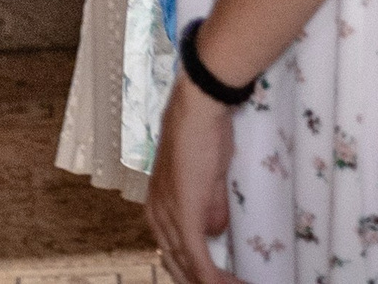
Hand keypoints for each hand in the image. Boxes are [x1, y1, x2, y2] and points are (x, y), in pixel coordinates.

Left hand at [148, 75, 243, 283]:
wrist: (199, 111)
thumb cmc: (204, 135)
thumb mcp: (208, 179)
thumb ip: (210, 208)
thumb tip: (216, 232)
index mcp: (158, 208)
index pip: (174, 253)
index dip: (195, 273)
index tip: (220, 281)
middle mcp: (157, 217)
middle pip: (178, 267)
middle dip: (203, 283)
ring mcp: (169, 217)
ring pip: (189, 269)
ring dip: (214, 283)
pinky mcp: (184, 216)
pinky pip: (198, 259)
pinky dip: (214, 279)